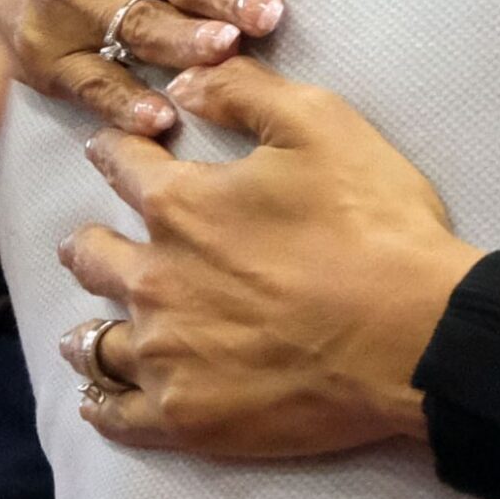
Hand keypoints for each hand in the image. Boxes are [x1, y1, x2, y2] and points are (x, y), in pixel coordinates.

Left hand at [54, 56, 481, 456]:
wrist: (413, 335)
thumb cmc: (373, 223)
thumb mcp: (320, 123)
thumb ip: (243, 92)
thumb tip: (181, 83)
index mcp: (179, 205)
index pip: (121, 165)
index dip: (115, 149)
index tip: (110, 149)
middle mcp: (154, 279)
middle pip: (92, 257)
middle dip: (90, 242)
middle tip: (90, 244)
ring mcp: (165, 354)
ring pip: (96, 342)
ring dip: (89, 328)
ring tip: (86, 332)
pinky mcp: (185, 415)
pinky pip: (116, 414)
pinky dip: (103, 403)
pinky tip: (100, 398)